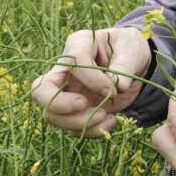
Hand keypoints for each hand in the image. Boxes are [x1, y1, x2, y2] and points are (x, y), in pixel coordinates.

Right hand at [30, 27, 150, 137]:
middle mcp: (65, 70)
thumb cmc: (130, 49)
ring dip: (80, 123)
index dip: (92, 79)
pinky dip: (92, 131)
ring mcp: (67, 92)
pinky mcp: (76, 111)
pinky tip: (111, 121)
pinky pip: (72, 128)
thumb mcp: (132, 49)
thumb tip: (119, 86)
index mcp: (78, 44)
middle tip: (86, 105)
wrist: (135, 64)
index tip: (113, 89)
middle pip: (40, 92)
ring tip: (106, 117)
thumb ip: (125, 64)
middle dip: (61, 105)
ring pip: (52, 115)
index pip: (72, 62)